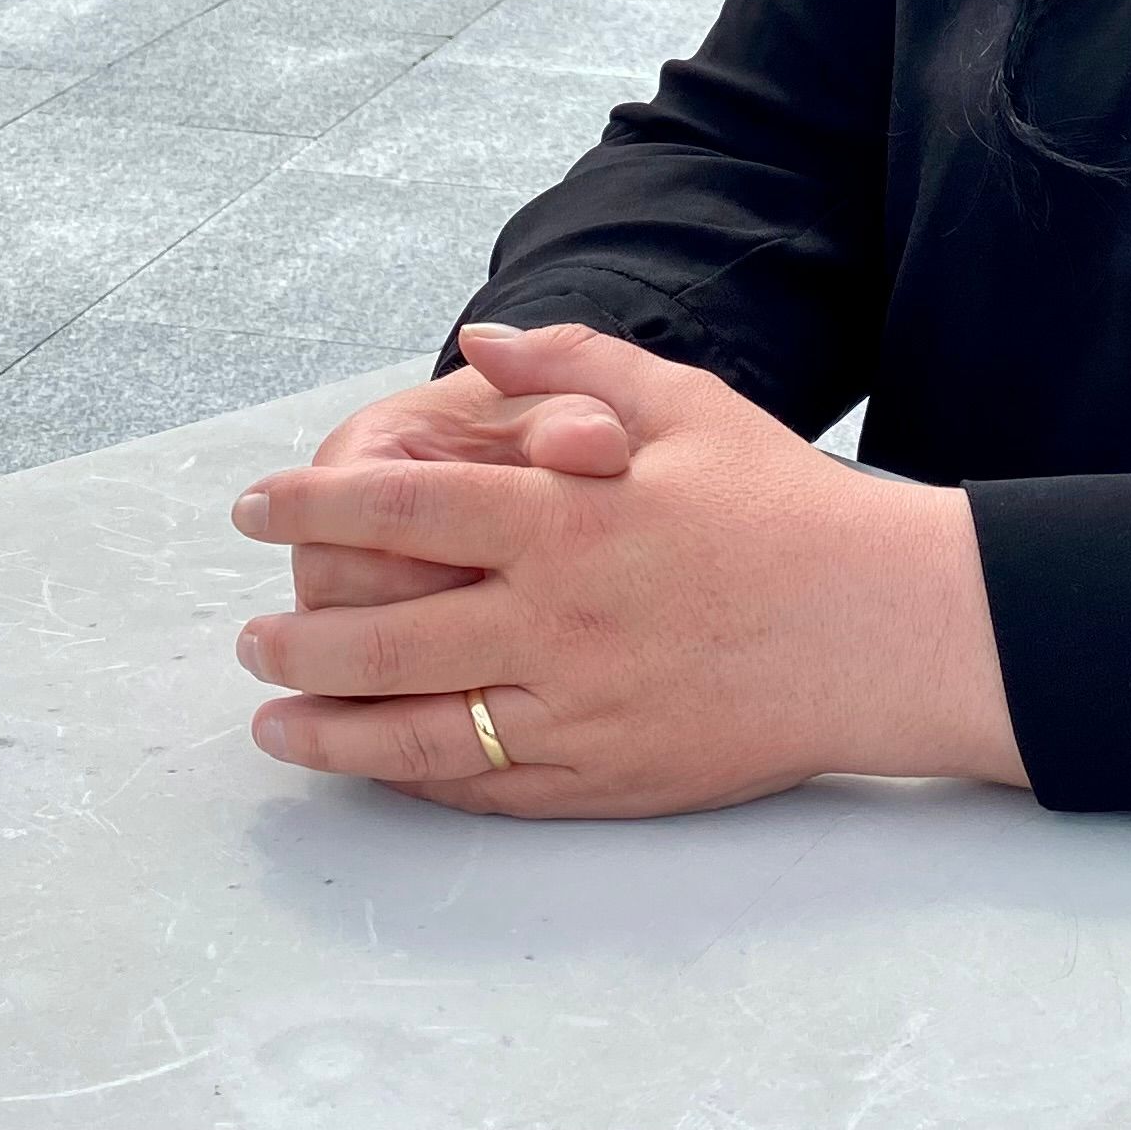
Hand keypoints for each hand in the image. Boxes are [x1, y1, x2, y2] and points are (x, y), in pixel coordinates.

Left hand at [230, 323, 1024, 816]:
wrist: (881, 626)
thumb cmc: (786, 506)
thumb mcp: (686, 403)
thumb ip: (573, 362)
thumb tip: (474, 342)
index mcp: (564, 518)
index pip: (398, 511)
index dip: (310, 507)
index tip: (251, 507)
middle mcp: (553, 619)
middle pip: (382, 634)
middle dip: (298, 633)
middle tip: (249, 631)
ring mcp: (574, 709)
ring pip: (413, 729)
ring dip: (327, 724)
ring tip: (271, 715)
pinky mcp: (603, 778)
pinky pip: (481, 787)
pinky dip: (411, 777)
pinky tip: (370, 765)